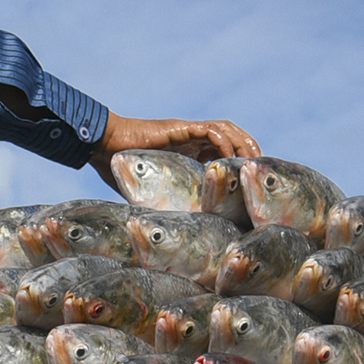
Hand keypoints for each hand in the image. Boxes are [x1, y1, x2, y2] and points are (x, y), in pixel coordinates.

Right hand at [90, 116, 260, 193]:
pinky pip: (210, 130)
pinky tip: (229, 157)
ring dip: (242, 143)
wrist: (105, 147)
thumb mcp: (153, 191)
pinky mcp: (181, 129)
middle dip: (248, 149)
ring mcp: (188, 133)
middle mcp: (192, 140)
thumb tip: (171, 235)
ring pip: (226, 130)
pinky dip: (223, 141)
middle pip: (231, 136)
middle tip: (259, 169)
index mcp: (190, 152)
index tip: (250, 179)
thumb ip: (166, 203)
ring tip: (251, 161)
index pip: (223, 150)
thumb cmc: (124, 171)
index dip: (239, 160)